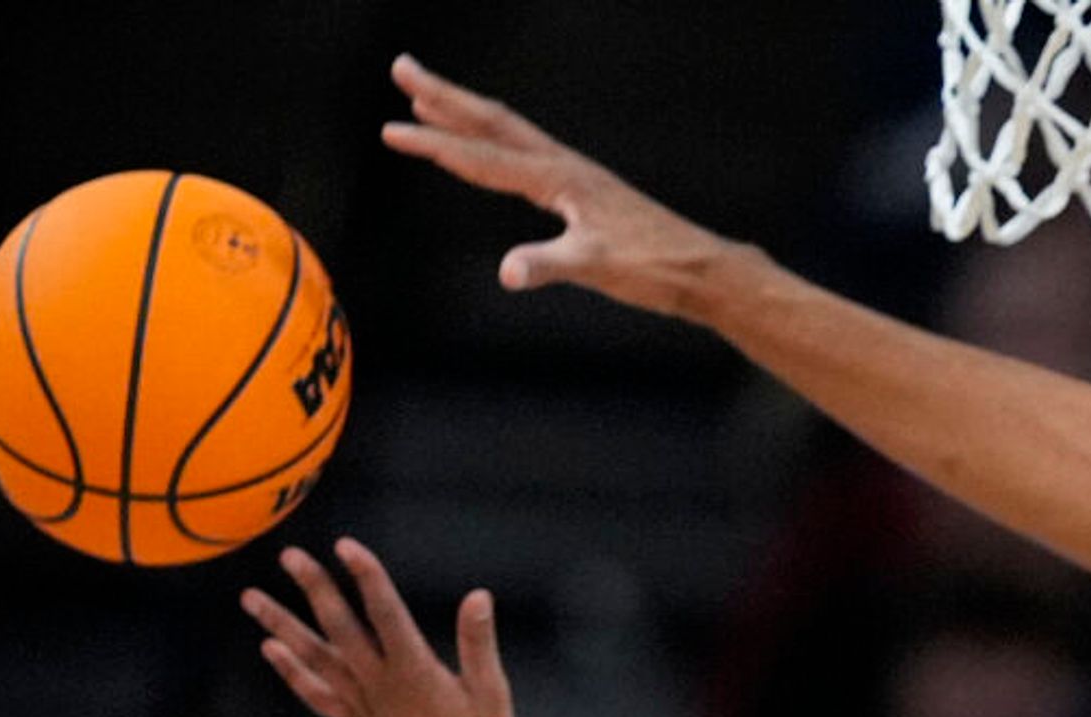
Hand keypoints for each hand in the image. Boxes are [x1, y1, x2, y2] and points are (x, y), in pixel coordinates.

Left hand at [242, 541, 520, 716]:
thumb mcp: (493, 695)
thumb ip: (479, 643)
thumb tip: (478, 595)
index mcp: (415, 673)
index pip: (386, 613)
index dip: (366, 577)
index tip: (346, 545)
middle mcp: (381, 687)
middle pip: (339, 628)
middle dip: (315, 589)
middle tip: (289, 555)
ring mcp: (365, 707)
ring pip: (315, 659)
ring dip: (282, 626)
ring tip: (250, 597)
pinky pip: (318, 697)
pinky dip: (292, 674)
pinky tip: (271, 651)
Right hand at [382, 56, 738, 315]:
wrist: (699, 269)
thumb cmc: (653, 269)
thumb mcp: (596, 269)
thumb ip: (549, 266)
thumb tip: (508, 273)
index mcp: (559, 179)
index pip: (483, 157)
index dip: (434, 144)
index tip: (391, 131)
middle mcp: (563, 166)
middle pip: (491, 121)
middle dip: (444, 97)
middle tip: (402, 68)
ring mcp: (573, 175)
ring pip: (507, 132)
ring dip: (464, 113)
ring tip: (425, 97)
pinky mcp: (581, 190)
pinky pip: (523, 154)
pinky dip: (493, 142)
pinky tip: (487, 148)